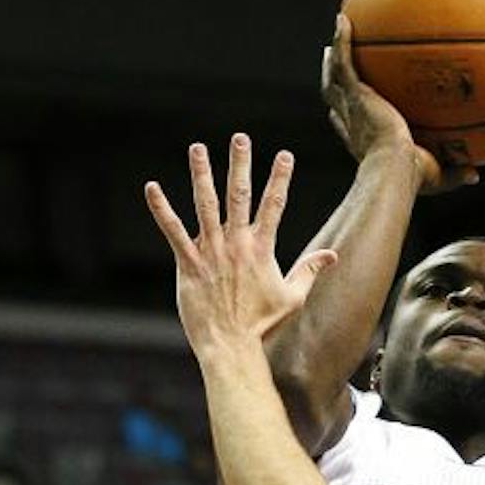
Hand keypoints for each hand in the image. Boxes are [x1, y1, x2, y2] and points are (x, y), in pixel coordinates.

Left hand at [145, 137, 338, 356]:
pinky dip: (162, 209)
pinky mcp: (189, 264)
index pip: (274, 206)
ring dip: (201, 174)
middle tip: (240, 138)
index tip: (285, 155)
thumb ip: (309, 271)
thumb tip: (332, 255)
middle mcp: (237, 245)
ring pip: (206, 205)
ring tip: (197, 148)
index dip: (280, 179)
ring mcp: (211, 252)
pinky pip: (173, 231)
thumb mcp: (292, 298)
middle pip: (239, 196)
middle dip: (240, 165)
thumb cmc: (261, 325)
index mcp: (262, 250)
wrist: (231, 346)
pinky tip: (152, 188)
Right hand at [321, 16, 476, 192]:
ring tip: (338, 34)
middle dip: (334, 82)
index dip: (344, 119)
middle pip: (336, 98)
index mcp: (364, 142)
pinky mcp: (356, 94)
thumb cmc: (411, 180)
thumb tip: (475, 175)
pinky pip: (345, 60)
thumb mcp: (437, 177)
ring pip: (335, 78)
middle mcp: (354, 123)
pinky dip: (342, 39)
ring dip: (333, 56)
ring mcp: (353, 107)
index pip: (349, 127)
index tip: (341, 111)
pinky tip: (343, 20)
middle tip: (333, 64)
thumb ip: (455, 173)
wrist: (394, 168)